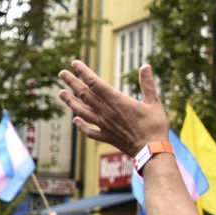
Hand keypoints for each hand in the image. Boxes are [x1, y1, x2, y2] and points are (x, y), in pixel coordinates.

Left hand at [57, 61, 171, 152]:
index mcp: (117, 101)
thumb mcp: (154, 102)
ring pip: (83, 111)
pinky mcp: (106, 137)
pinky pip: (90, 131)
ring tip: (61, 93)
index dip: (84, 72)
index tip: (75, 63)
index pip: (95, 83)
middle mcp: (106, 112)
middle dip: (72, 82)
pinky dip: (81, 125)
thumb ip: (147, 84)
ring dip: (71, 102)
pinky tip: (75, 120)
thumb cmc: (155, 126)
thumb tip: (145, 66)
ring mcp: (104, 125)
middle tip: (62, 73)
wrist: (152, 150)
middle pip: (85, 95)